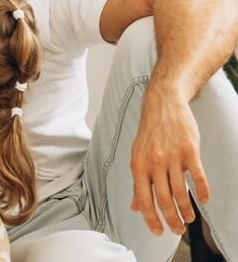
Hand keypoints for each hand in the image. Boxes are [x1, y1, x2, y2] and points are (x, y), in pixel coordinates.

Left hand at [129, 87, 208, 235]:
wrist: (163, 105)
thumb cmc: (149, 133)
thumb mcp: (137, 156)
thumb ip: (137, 182)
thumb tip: (134, 207)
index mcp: (138, 165)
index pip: (143, 199)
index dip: (150, 218)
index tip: (158, 232)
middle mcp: (154, 162)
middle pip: (163, 199)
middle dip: (170, 219)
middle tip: (177, 230)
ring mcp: (172, 156)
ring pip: (180, 190)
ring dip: (185, 209)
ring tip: (188, 219)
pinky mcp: (190, 150)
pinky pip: (197, 175)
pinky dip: (202, 191)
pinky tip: (204, 201)